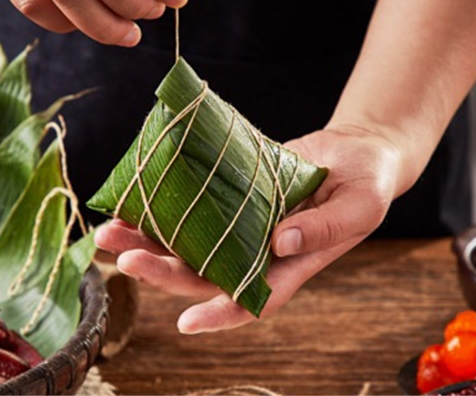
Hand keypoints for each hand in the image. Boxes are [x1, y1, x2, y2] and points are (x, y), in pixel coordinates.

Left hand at [95, 125, 404, 332]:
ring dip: (148, 238)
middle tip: (123, 257)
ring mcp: (242, 222)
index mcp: (290, 263)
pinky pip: (194, 203)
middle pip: (202, 271)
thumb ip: (325, 228)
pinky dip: (164, 203)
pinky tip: (134, 196)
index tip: (185, 323)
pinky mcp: (232, 194)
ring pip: (188, 240)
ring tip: (107, 230)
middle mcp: (258, 249)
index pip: (252, 299)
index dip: (220, 314)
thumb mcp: (360, 205)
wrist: (356, 152)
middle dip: (161, 269)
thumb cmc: (368, 184)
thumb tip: (279, 240)